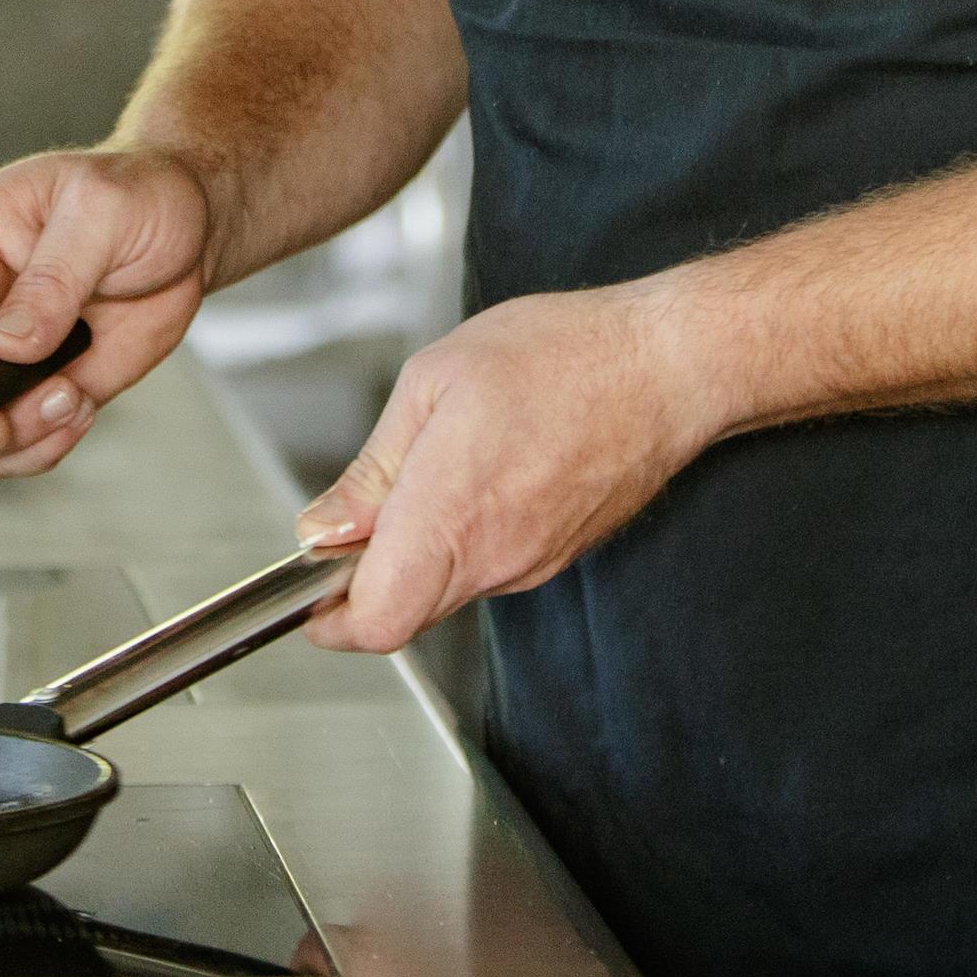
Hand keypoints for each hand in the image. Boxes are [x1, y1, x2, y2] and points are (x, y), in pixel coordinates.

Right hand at [0, 147, 217, 477]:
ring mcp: (0, 356)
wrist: (194, 228)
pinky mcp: (39, 389)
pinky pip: (17, 443)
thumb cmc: (141, 195)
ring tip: (72, 398)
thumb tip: (5, 343)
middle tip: (1, 428)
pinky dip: (44, 447)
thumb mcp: (103, 212)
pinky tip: (83, 406)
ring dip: (11, 439)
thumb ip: (55, 276)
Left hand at [294, 285, 721, 653]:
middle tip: (356, 515)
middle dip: (366, 578)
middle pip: (404, 611)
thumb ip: (374, 469)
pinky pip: (488, 567)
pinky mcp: (557, 555)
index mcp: (452, 513)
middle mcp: (495, 556)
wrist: (667, 367)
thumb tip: (324, 528)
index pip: (376, 620)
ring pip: (445, 588)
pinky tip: (477, 475)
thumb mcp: (436, 382)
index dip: (330, 618)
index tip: (309, 592)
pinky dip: (462, 540)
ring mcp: (532, 562)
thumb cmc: (562, 356)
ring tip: (428, 471)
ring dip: (416, 553)